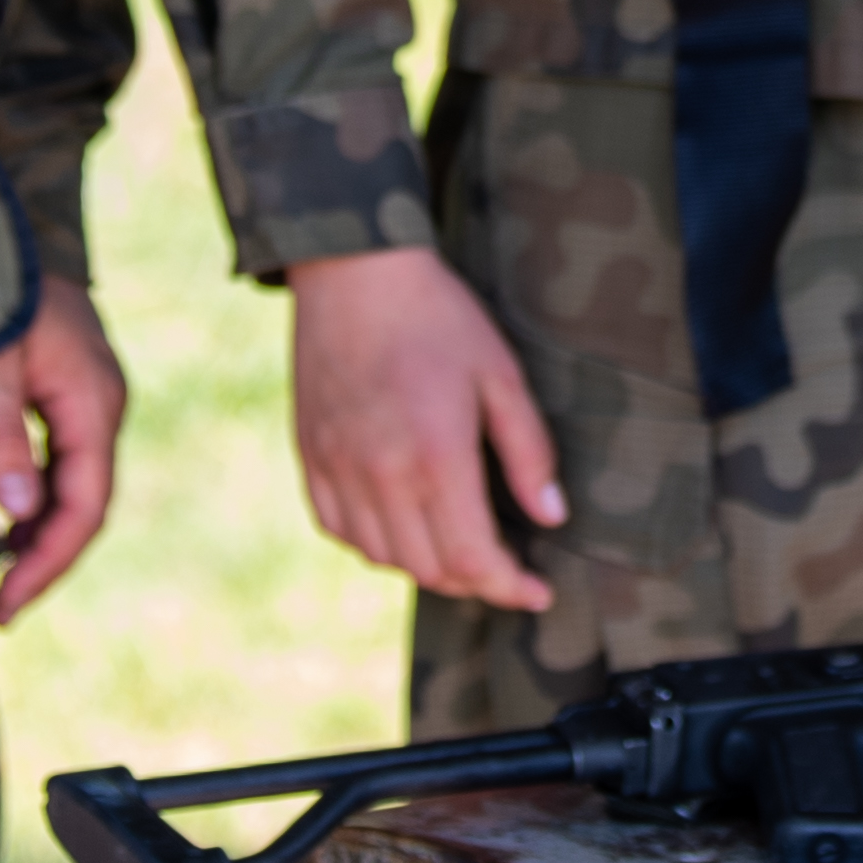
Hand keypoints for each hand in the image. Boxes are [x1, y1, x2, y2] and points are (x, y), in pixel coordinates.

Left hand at [0, 279, 127, 628]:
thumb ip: (1, 438)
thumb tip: (22, 516)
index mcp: (94, 403)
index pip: (85, 506)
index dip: (48, 564)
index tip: (6, 606)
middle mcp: (103, 405)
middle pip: (87, 503)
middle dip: (47, 561)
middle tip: (0, 609)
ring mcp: (89, 396)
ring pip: (77, 484)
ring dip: (43, 534)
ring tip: (1, 579)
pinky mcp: (69, 388)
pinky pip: (65, 459)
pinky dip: (40, 499)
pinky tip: (10, 522)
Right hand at [287, 245, 563, 610]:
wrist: (353, 270)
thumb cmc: (438, 316)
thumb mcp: (502, 373)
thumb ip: (528, 451)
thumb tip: (552, 516)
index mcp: (435, 455)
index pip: (472, 558)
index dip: (509, 587)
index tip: (537, 592)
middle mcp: (380, 474)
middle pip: (428, 568)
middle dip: (475, 581)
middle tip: (505, 567)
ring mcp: (338, 468)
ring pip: (382, 557)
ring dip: (425, 565)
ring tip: (458, 546)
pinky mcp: (311, 456)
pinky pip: (338, 529)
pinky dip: (374, 543)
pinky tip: (402, 524)